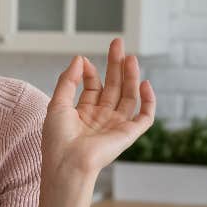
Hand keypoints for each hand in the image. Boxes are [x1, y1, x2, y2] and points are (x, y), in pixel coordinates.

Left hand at [41, 38, 155, 181]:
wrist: (67, 163)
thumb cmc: (57, 140)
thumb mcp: (57, 104)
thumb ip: (68, 80)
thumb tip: (79, 58)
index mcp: (83, 113)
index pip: (93, 87)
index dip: (89, 72)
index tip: (84, 61)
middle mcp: (101, 118)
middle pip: (113, 86)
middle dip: (115, 65)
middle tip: (117, 43)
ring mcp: (116, 125)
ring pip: (129, 96)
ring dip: (131, 76)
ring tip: (130, 57)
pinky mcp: (128, 134)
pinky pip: (145, 116)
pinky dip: (149, 100)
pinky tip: (145, 83)